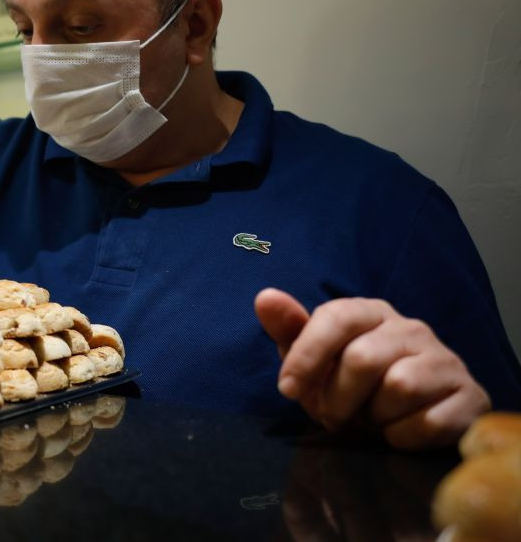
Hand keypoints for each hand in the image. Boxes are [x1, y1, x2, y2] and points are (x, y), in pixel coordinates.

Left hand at [255, 288, 490, 448]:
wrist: (414, 416)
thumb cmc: (354, 385)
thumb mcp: (315, 358)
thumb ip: (289, 329)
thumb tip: (265, 297)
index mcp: (371, 312)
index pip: (336, 317)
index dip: (307, 355)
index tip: (288, 389)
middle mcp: (412, 329)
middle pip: (363, 359)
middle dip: (338, 398)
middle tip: (334, 416)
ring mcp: (446, 361)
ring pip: (399, 389)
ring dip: (373, 418)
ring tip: (371, 419)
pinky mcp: (470, 397)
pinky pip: (429, 422)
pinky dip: (403, 437)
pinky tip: (399, 432)